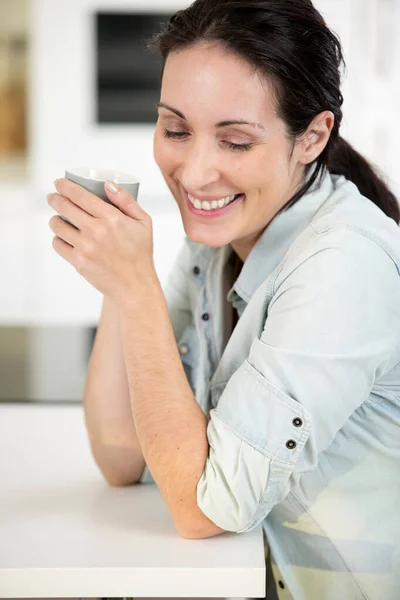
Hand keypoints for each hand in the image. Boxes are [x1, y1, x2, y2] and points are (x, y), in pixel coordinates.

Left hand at [48, 178, 156, 303]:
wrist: (135, 285)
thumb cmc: (140, 253)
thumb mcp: (143, 223)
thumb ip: (127, 201)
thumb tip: (107, 184)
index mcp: (112, 218)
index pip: (80, 196)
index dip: (65, 186)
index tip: (59, 183)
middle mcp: (96, 231)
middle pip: (64, 207)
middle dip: (55, 198)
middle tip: (53, 197)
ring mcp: (85, 247)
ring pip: (57, 225)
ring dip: (55, 219)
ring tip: (58, 218)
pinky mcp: (78, 262)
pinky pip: (58, 244)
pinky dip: (58, 238)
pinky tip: (64, 237)